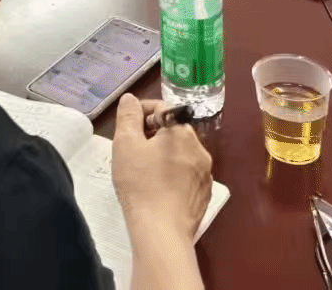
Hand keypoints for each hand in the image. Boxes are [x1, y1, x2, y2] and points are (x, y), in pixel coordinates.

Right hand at [111, 93, 212, 241]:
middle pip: (173, 131)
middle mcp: (200, 149)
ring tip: (143, 171)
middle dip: (152, 136)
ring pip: (181, 154)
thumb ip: (128, 116)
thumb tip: (131, 99)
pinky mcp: (204, 195)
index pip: (162, 108)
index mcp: (182, 132)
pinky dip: (173, 175)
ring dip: (163, 156)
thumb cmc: (141, 184)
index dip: (141, 113)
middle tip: (131, 151)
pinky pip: (187, 175)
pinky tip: (158, 189)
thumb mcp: (125, 145)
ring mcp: (205, 174)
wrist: (162, 232)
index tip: (126, 128)